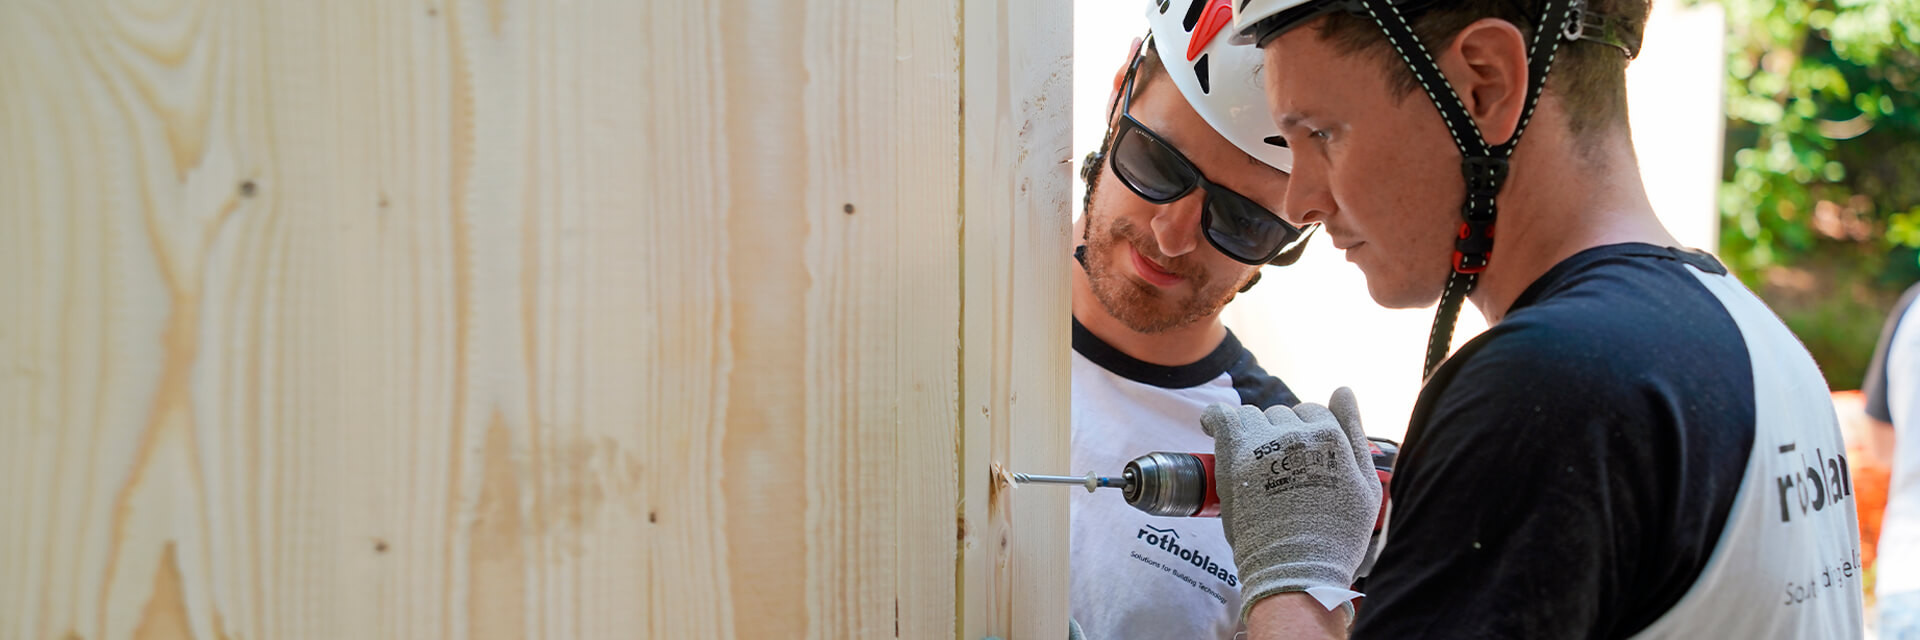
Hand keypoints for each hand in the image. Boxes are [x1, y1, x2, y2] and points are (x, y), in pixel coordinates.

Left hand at [1201, 387, 1382, 620]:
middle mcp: (1297, 432)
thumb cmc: (1336, 535)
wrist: (1298, 568)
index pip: (1312, 412)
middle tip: (1279, 470)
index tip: (1301, 456)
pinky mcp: (1235, 457)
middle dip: (1280, 434)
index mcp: (1331, 436)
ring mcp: (1264, 443)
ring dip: (1252, 432)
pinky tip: (1212, 424)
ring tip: (1253, 462)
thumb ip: (1354, 433)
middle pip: (1282, 415)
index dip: (1306, 433)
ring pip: (1253, 416)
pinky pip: (1221, 417)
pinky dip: (1215, 417)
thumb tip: (1343, 389)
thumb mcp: (1365, 486)